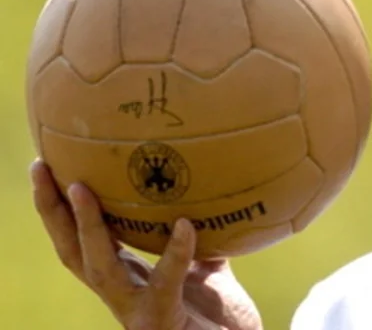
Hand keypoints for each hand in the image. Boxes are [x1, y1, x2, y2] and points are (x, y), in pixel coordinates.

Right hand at [31, 159, 263, 329]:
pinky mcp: (162, 321)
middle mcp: (122, 294)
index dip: (60, 209)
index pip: (81, 241)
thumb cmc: (221, 319)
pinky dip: (176, 254)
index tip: (48, 167)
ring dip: (88, 227)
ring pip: (100, 267)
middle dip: (52, 210)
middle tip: (41, 168)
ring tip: (81, 189)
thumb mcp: (208, 272)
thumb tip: (206, 205)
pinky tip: (185, 225)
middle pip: (71, 251)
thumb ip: (200, 246)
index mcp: (127, 278)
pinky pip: (166, 283)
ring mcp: (137, 311)